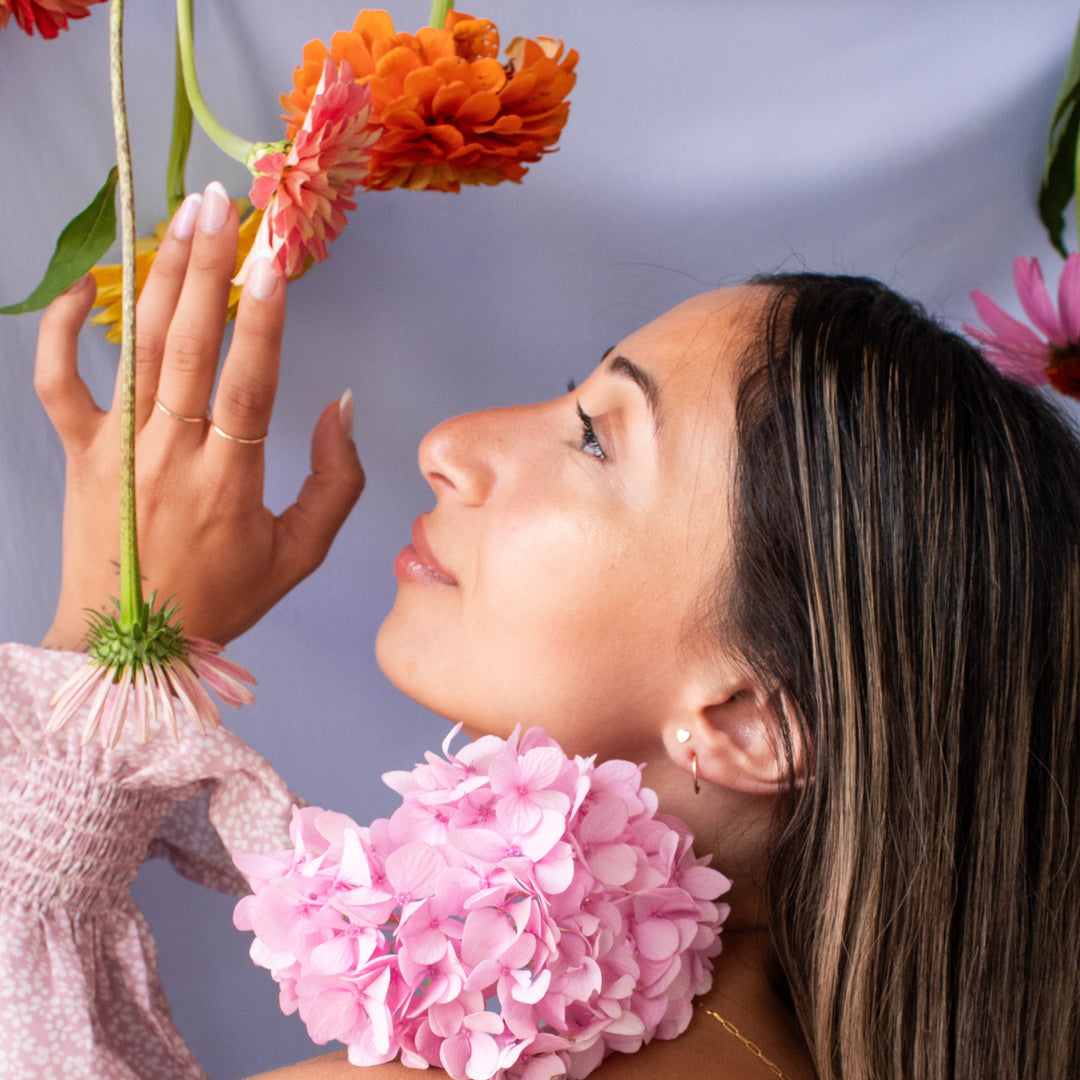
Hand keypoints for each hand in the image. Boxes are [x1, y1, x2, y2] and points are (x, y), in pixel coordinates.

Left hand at [35, 182, 364, 649]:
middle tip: (225, 203)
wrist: (132, 647)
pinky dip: (62, 333)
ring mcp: (118, 449)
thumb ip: (335, 482)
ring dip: (161, 278)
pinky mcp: (79, 453)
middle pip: (190, 346)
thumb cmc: (224, 601)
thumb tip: (343, 406)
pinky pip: (59, 383)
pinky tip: (86, 288)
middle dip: (209, 268)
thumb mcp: (300, 554)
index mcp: (230, 481)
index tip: (274, 258)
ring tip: (182, 217)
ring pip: (138, 350)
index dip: (263, 319)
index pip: (250, 383)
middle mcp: (170, 455)